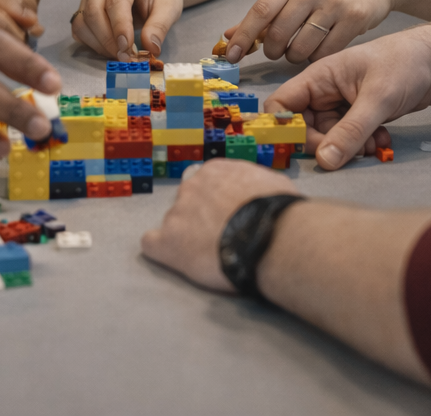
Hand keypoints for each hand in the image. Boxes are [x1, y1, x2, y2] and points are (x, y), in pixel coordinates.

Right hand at [71, 0, 183, 58]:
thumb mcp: (170, 6)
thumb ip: (160, 25)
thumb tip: (150, 47)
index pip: (116, 1)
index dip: (119, 27)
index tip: (127, 48)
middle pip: (94, 13)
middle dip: (108, 40)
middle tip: (126, 57)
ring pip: (82, 23)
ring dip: (99, 44)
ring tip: (120, 54)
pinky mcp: (83, 9)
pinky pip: (79, 29)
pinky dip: (91, 43)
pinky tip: (108, 48)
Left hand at [140, 159, 301, 290]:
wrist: (271, 236)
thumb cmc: (279, 212)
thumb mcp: (272, 184)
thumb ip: (255, 185)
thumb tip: (261, 193)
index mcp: (215, 171)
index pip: (205, 183)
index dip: (215, 202)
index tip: (226, 215)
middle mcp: (191, 186)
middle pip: (187, 202)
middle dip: (199, 218)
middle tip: (220, 237)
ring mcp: (177, 213)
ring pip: (173, 224)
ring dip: (186, 237)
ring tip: (208, 255)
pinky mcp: (168, 242)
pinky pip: (152, 244)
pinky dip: (162, 251)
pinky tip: (175, 259)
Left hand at [221, 0, 394, 64]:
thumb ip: (263, 14)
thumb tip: (228, 36)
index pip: (260, 11)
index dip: (243, 37)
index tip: (231, 56)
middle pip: (279, 34)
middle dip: (274, 51)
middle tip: (278, 51)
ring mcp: (334, 2)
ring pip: (301, 47)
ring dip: (296, 56)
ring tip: (302, 48)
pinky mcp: (354, 18)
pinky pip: (326, 52)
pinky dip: (318, 57)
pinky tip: (321, 47)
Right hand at [263, 27, 430, 169]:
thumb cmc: (404, 64)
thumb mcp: (377, 98)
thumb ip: (351, 131)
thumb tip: (324, 160)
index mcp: (318, 77)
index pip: (282, 104)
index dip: (286, 128)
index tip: (307, 145)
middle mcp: (323, 91)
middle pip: (304, 127)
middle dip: (326, 144)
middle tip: (352, 151)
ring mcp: (339, 104)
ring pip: (328, 137)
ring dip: (349, 146)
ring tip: (374, 144)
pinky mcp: (355, 115)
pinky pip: (347, 138)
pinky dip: (362, 144)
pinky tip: (382, 140)